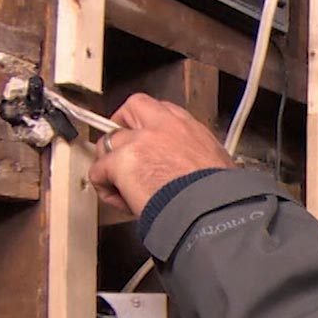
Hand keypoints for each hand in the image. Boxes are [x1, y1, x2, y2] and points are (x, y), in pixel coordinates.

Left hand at [87, 93, 234, 217]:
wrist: (209, 209)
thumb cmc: (218, 196)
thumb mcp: (218, 164)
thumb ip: (198, 158)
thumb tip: (194, 171)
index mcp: (188, 127)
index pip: (161, 109)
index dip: (148, 123)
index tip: (147, 137)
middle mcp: (162, 126)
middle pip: (131, 108)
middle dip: (121, 126)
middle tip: (122, 150)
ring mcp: (139, 141)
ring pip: (108, 141)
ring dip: (110, 161)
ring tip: (120, 186)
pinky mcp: (121, 162)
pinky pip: (99, 171)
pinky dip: (105, 187)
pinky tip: (120, 202)